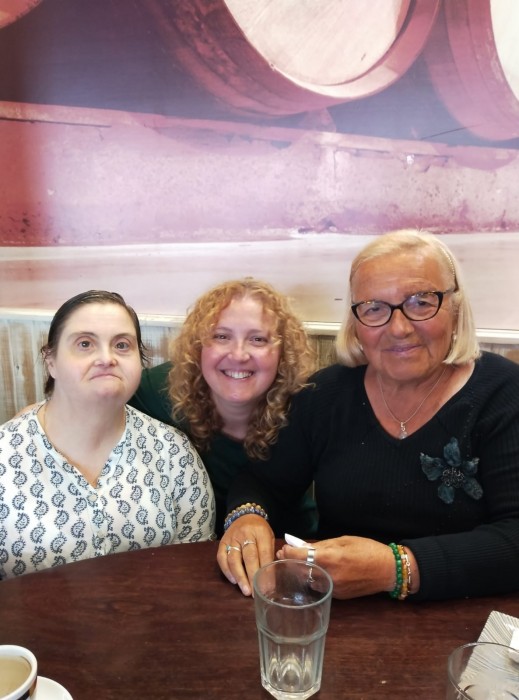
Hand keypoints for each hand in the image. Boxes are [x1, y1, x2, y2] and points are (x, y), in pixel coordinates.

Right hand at [217, 515, 274, 595]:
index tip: (268, 586)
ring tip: (245, 590)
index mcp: (260, 532)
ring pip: (233, 559)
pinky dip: (226, 571)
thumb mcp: (269, 537)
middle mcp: (245, 534)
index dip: (266, 571)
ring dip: (239, 577)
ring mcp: (232, 538)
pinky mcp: (222, 542)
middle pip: (249, 557)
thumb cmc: (260, 530)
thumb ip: (269, 553)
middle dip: (252, 576)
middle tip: (255, 593)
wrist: (245, 514)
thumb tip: (271, 577)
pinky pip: (221, 558)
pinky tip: (233, 581)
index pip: (264, 553)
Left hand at [277, 535, 397, 598]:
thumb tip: (304, 546)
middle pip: (301, 571)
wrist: (388, 570)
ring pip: (309, 581)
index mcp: (330, 558)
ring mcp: (333, 588)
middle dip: (290, 562)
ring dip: (299, 572)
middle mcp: (329, 576)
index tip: (284, 548)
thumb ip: (322, 545)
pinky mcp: (338, 596)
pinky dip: (312, 579)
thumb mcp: (344, 540)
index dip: (289, 552)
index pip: (300, 557)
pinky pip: (320, 587)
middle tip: (284, 554)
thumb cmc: (367, 549)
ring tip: (295, 562)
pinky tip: (311, 571)